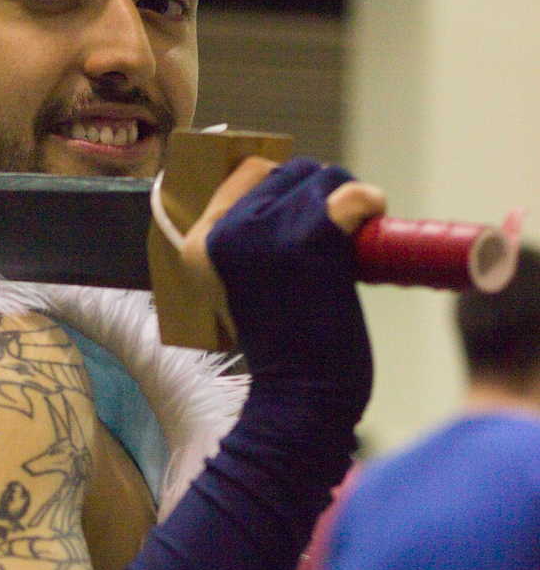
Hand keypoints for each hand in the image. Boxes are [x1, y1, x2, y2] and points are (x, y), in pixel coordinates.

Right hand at [195, 158, 384, 417]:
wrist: (298, 399)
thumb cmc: (281, 352)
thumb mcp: (238, 290)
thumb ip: (247, 245)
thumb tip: (294, 192)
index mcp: (198, 243)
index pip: (248, 172)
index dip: (287, 188)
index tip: (306, 217)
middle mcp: (226, 230)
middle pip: (290, 170)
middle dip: (321, 192)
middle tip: (335, 234)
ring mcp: (267, 231)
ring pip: (323, 178)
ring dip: (347, 199)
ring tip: (351, 238)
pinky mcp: (309, 239)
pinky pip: (350, 195)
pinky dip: (369, 204)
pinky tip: (371, 222)